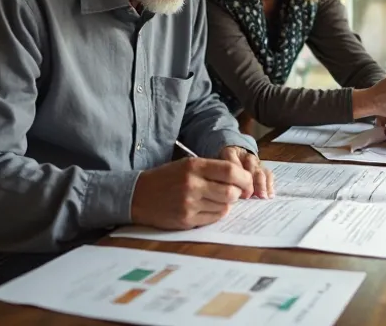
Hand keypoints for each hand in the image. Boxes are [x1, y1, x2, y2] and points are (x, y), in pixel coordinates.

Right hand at [130, 157, 251, 229]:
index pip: (230, 171)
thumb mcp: (187, 165)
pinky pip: (214, 218)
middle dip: (237, 193)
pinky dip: (215, 213)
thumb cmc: (167, 178)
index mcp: (194, 166)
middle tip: (235, 193)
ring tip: (213, 199)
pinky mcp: (186, 220)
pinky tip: (205, 207)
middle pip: (231, 192)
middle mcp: (192, 185)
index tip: (247, 183)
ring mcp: (189, 204)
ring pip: (225, 207)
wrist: (138, 196)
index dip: (245, 179)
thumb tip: (242, 181)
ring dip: (225, 204)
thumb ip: (213, 170)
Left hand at [220, 146, 273, 198]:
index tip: (234, 188)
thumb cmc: (221, 167)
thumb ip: (218, 175)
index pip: (233, 161)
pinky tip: (269, 195)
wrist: (232, 156)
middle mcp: (244, 155)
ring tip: (262, 196)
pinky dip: (269, 185)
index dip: (235, 174)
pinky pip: (268, 174)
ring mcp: (255, 161)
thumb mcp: (215, 167)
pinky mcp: (263, 167)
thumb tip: (221, 192)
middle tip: (249, 194)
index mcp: (230, 152)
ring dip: (261, 184)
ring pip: (260, 170)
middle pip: (250, 164)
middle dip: (251, 180)